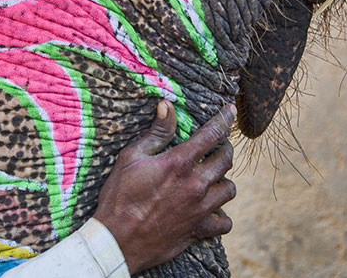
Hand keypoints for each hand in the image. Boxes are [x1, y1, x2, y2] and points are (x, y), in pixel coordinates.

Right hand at [93, 100, 236, 274]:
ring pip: (229, 189)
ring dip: (223, 179)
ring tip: (213, 176)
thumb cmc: (120, 196)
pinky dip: (222, 215)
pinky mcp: (199, 230)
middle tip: (216, 146)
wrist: (117, 240)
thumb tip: (167, 106)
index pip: (212, 133)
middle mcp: (196, 184)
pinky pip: (225, 222)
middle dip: (224, 147)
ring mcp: (200, 209)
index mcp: (179, 163)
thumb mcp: (131, 157)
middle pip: (226, 159)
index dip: (224, 118)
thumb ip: (155, 132)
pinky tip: (212, 209)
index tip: (230, 110)